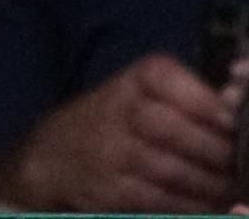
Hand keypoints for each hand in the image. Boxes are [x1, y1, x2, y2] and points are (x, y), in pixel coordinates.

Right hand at [0, 54, 236, 212]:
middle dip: (218, 152)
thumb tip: (240, 97)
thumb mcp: (147, 94)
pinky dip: (192, 205)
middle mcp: (117, 110)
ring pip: (172, 169)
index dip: (207, 103)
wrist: (54, 155)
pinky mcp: (109, 189)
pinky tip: (209, 205)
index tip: (235, 122)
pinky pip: (160, 199)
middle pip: (174, 129)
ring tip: (234, 190)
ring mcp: (110, 151)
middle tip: (242, 164)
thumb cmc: (118, 120)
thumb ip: (195, 96)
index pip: (168, 79)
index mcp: (136, 79)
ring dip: (212, 185)